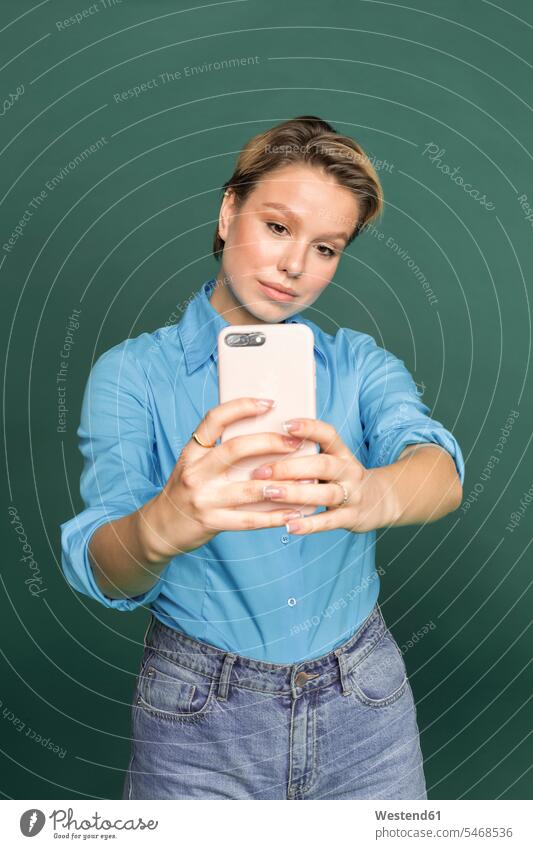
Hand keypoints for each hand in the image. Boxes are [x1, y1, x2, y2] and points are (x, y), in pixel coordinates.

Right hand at [144, 398, 308, 557]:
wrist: (161, 527)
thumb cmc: (187, 491)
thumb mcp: (195, 465)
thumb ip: (221, 453)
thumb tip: (267, 438)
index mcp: (192, 451)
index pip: (214, 419)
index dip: (242, 407)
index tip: (269, 403)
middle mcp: (195, 471)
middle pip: (237, 449)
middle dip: (271, 443)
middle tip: (296, 443)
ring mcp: (203, 497)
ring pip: (249, 487)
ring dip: (282, 484)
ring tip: (306, 480)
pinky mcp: (211, 522)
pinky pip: (249, 520)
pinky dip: (274, 516)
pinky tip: (293, 513)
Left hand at [249, 418, 398, 534]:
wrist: (380, 501)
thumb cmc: (343, 479)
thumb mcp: (334, 461)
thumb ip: (308, 455)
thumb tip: (267, 445)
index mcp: (342, 453)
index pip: (329, 435)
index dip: (309, 428)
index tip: (285, 424)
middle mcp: (349, 471)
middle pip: (322, 465)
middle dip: (289, 467)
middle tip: (260, 471)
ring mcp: (352, 495)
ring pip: (325, 493)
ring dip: (295, 493)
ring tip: (269, 493)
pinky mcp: (351, 517)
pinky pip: (329, 521)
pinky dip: (309, 524)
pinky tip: (289, 526)